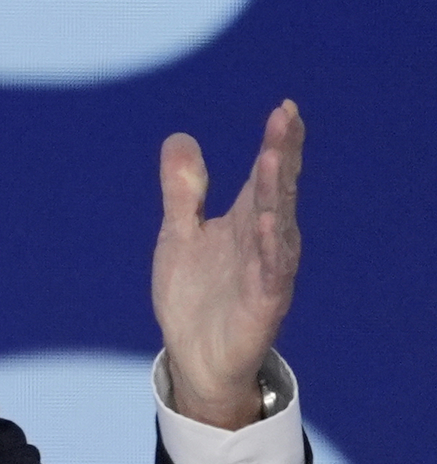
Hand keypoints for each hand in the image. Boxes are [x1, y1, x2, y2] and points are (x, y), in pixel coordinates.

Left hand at [153, 102, 303, 428]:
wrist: (193, 355)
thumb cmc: (193, 294)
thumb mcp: (179, 233)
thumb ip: (183, 190)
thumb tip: (178, 138)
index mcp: (245, 220)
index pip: (265, 174)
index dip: (276, 142)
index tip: (284, 108)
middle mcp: (263, 239)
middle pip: (277, 190)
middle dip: (281, 154)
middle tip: (285, 118)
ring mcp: (267, 270)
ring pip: (279, 224)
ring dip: (278, 192)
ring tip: (274, 158)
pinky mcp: (264, 302)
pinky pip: (271, 271)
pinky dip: (271, 247)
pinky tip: (268, 222)